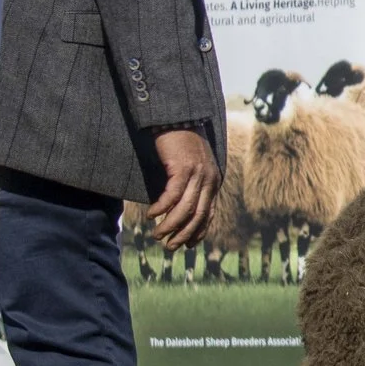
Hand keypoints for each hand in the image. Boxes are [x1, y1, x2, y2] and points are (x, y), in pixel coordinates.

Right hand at [147, 128, 218, 247]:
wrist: (177, 118)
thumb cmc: (180, 143)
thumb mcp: (190, 168)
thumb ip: (190, 186)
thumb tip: (178, 208)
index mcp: (213, 182)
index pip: (209, 213)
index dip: (198, 232)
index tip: (188, 246)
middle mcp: (210, 180)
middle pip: (198, 215)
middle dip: (184, 235)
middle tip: (170, 247)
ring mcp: (198, 174)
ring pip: (185, 208)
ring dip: (170, 225)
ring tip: (157, 235)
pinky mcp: (183, 168)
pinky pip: (172, 194)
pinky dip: (161, 207)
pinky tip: (150, 215)